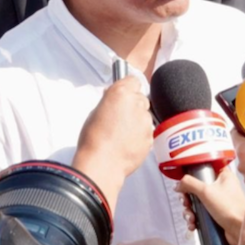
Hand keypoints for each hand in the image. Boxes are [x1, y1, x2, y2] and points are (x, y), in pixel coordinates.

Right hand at [72, 75, 152, 207]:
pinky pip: (146, 131)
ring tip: (121, 134)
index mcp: (121, 93)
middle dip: (132, 105)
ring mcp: (146, 121)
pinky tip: (127, 143)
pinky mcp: (151, 136)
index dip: (127, 87)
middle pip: (140, 97)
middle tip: (119, 117)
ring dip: (136, 121)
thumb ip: (108, 101)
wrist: (102, 164)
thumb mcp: (94, 112)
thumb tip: (113, 98)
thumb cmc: (93, 138)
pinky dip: (139, 135)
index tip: (122, 94)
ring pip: (144, 115)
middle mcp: (137, 103)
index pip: (133, 80)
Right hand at [177, 165, 244, 244]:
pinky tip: (193, 225)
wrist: (241, 231)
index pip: (205, 167)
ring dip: (189, 210)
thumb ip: (189, 183)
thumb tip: (178, 184)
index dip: (193, 173)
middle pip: (197, 186)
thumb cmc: (229, 208)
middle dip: (187, 197)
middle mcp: (222, 187)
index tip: (185, 180)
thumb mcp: (206, 191)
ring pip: (197, 202)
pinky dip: (195, 219)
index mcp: (224, 175)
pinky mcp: (216, 214)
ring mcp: (218, 201)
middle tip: (185, 202)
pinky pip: (200, 214)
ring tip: (191, 218)